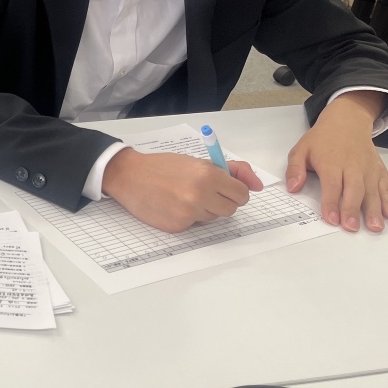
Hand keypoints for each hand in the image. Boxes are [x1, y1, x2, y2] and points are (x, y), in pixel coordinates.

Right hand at [102, 148, 264, 232]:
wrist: (129, 176)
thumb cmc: (164, 166)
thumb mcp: (199, 161)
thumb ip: (233, 170)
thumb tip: (258, 185)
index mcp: (208, 175)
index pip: (242, 194)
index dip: (235, 191)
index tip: (226, 189)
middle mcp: (200, 195)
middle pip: (231, 209)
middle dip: (223, 201)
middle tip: (206, 193)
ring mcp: (188, 213)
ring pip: (213, 218)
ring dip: (205, 210)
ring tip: (185, 197)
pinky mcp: (177, 226)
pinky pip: (195, 225)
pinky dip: (188, 217)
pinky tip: (173, 205)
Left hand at [286, 90, 387, 232]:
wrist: (347, 122)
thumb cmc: (322, 139)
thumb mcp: (301, 149)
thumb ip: (294, 169)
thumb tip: (292, 188)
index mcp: (332, 162)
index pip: (332, 186)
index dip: (331, 203)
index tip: (331, 219)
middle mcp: (352, 166)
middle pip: (354, 190)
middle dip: (353, 210)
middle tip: (351, 227)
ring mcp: (367, 169)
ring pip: (371, 191)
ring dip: (374, 210)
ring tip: (374, 227)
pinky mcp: (378, 170)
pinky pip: (384, 186)